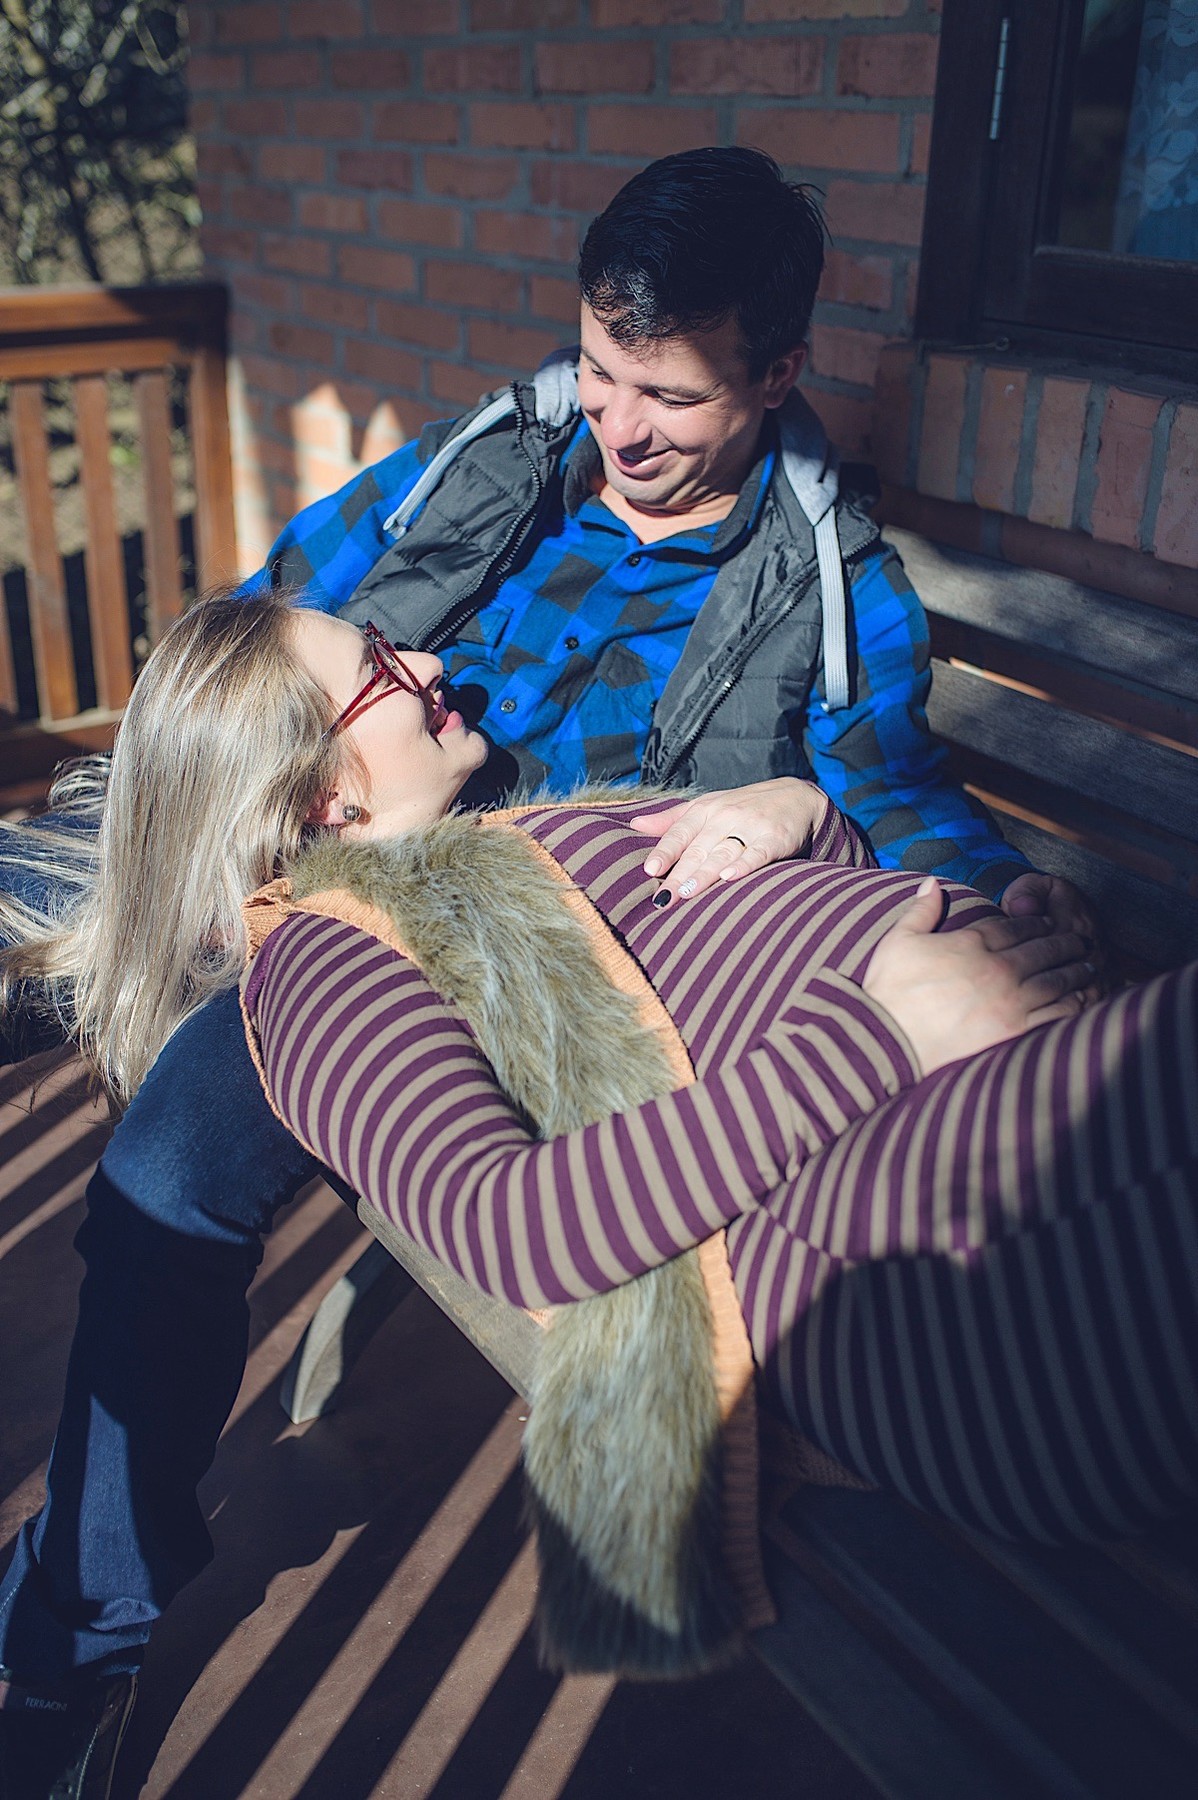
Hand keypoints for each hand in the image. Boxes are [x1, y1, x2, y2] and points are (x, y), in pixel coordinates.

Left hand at [631, 779, 830, 904]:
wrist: (797, 796)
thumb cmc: (743, 807)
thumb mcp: (707, 806)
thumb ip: (672, 819)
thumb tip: (635, 825)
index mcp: (705, 810)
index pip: (680, 832)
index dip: (664, 851)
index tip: (649, 870)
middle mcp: (725, 816)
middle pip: (697, 850)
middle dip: (679, 875)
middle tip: (663, 898)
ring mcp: (750, 827)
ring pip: (722, 853)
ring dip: (705, 874)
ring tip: (687, 893)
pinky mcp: (774, 839)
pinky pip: (756, 853)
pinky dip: (744, 865)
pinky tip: (730, 877)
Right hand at [863, 878, 1092, 1075]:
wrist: (889, 1038)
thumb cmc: (890, 989)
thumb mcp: (898, 940)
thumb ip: (921, 910)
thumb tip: (932, 882)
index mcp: (972, 942)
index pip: (1017, 927)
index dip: (1037, 922)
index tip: (1048, 922)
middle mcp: (998, 967)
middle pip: (1044, 949)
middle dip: (1065, 943)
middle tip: (1079, 941)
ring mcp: (1010, 999)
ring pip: (1057, 979)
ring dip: (1076, 971)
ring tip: (1088, 967)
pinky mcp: (1013, 1029)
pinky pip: (1054, 1013)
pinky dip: (1072, 1004)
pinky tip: (1080, 1000)